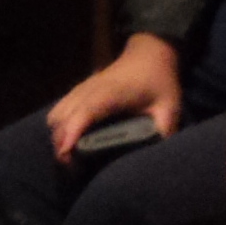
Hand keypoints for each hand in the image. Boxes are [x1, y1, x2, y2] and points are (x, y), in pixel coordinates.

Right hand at [47, 33, 183, 159]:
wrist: (149, 55)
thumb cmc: (160, 81)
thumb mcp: (169, 107)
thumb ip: (165, 131)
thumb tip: (162, 157)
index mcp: (111, 93)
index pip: (86, 112)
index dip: (73, 131)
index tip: (65, 153)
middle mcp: (90, 90)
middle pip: (62, 116)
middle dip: (61, 142)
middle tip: (72, 168)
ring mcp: (81, 89)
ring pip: (56, 114)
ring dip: (57, 136)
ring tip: (70, 158)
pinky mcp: (79, 92)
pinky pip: (59, 110)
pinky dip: (59, 127)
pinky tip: (70, 143)